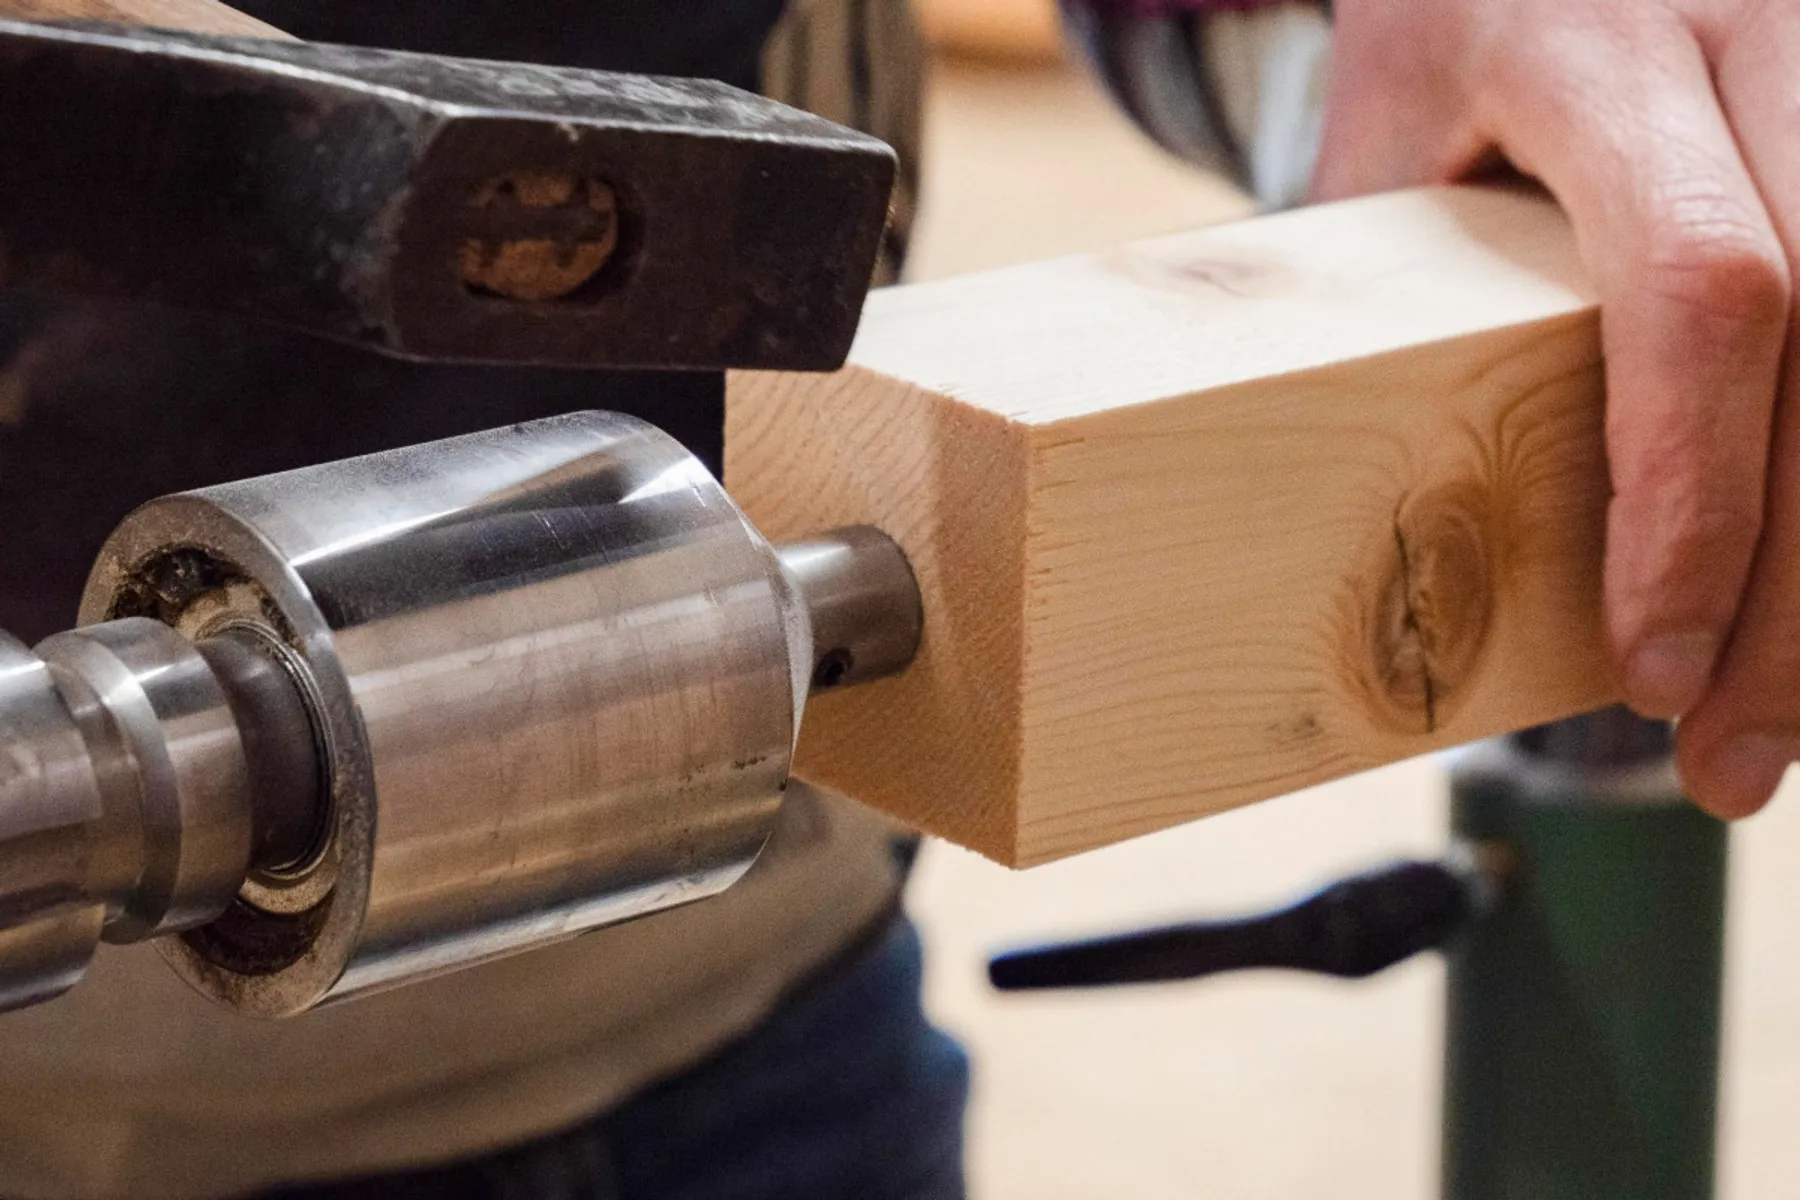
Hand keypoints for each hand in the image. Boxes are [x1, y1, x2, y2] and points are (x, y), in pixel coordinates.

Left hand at [1312, 0, 1799, 816]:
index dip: (1693, 499)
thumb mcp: (1384, 137)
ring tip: (1781, 721)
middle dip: (1797, 589)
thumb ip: (1384, 290)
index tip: (1651, 664)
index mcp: (1592, 47)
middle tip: (1727, 763)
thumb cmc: (1442, 33)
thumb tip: (1318, 528)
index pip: (1702, 292)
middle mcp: (1755, 35)